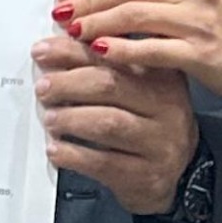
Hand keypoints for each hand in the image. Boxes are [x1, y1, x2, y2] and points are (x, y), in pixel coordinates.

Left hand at [30, 31, 199, 215]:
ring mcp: (159, 143)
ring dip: (70, 118)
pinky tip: (57, 150)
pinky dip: (74, 155)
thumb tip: (57, 48)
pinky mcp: (145, 175)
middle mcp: (166, 107)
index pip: (114, 55)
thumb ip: (106, 65)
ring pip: (108, 124)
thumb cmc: (149, 124)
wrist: (178, 173)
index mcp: (163, 76)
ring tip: (50, 118)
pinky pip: (104, 163)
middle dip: (68, 83)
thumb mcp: (140, 88)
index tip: (44, 50)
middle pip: (111, 85)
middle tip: (43, 87)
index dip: (73, 50)